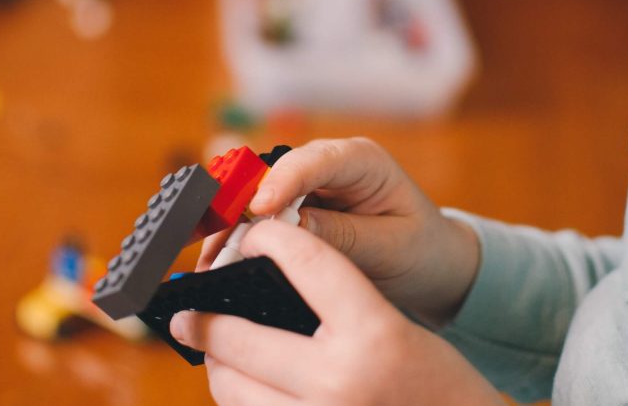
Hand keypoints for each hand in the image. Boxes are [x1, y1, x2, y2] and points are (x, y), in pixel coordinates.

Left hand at [174, 220, 501, 405]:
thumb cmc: (440, 387)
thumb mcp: (400, 331)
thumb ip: (340, 305)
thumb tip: (263, 284)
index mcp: (374, 336)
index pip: (307, 263)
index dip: (270, 240)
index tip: (251, 237)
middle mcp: (339, 382)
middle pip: (239, 335)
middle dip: (205, 318)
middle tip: (188, 312)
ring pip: (231, 387)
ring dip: (218, 365)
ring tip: (216, 352)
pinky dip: (241, 400)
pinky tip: (245, 387)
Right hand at [199, 138, 478, 324]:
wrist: (428, 261)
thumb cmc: (418, 248)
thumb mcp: (390, 247)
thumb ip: (343, 236)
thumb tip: (289, 229)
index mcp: (362, 161)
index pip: (316, 160)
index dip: (283, 181)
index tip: (259, 209)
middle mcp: (326, 164)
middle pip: (271, 173)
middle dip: (240, 206)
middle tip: (217, 243)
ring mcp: (305, 184)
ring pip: (254, 195)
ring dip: (229, 227)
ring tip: (210, 261)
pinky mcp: (291, 207)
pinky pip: (255, 217)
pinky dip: (235, 239)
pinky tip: (218, 263)